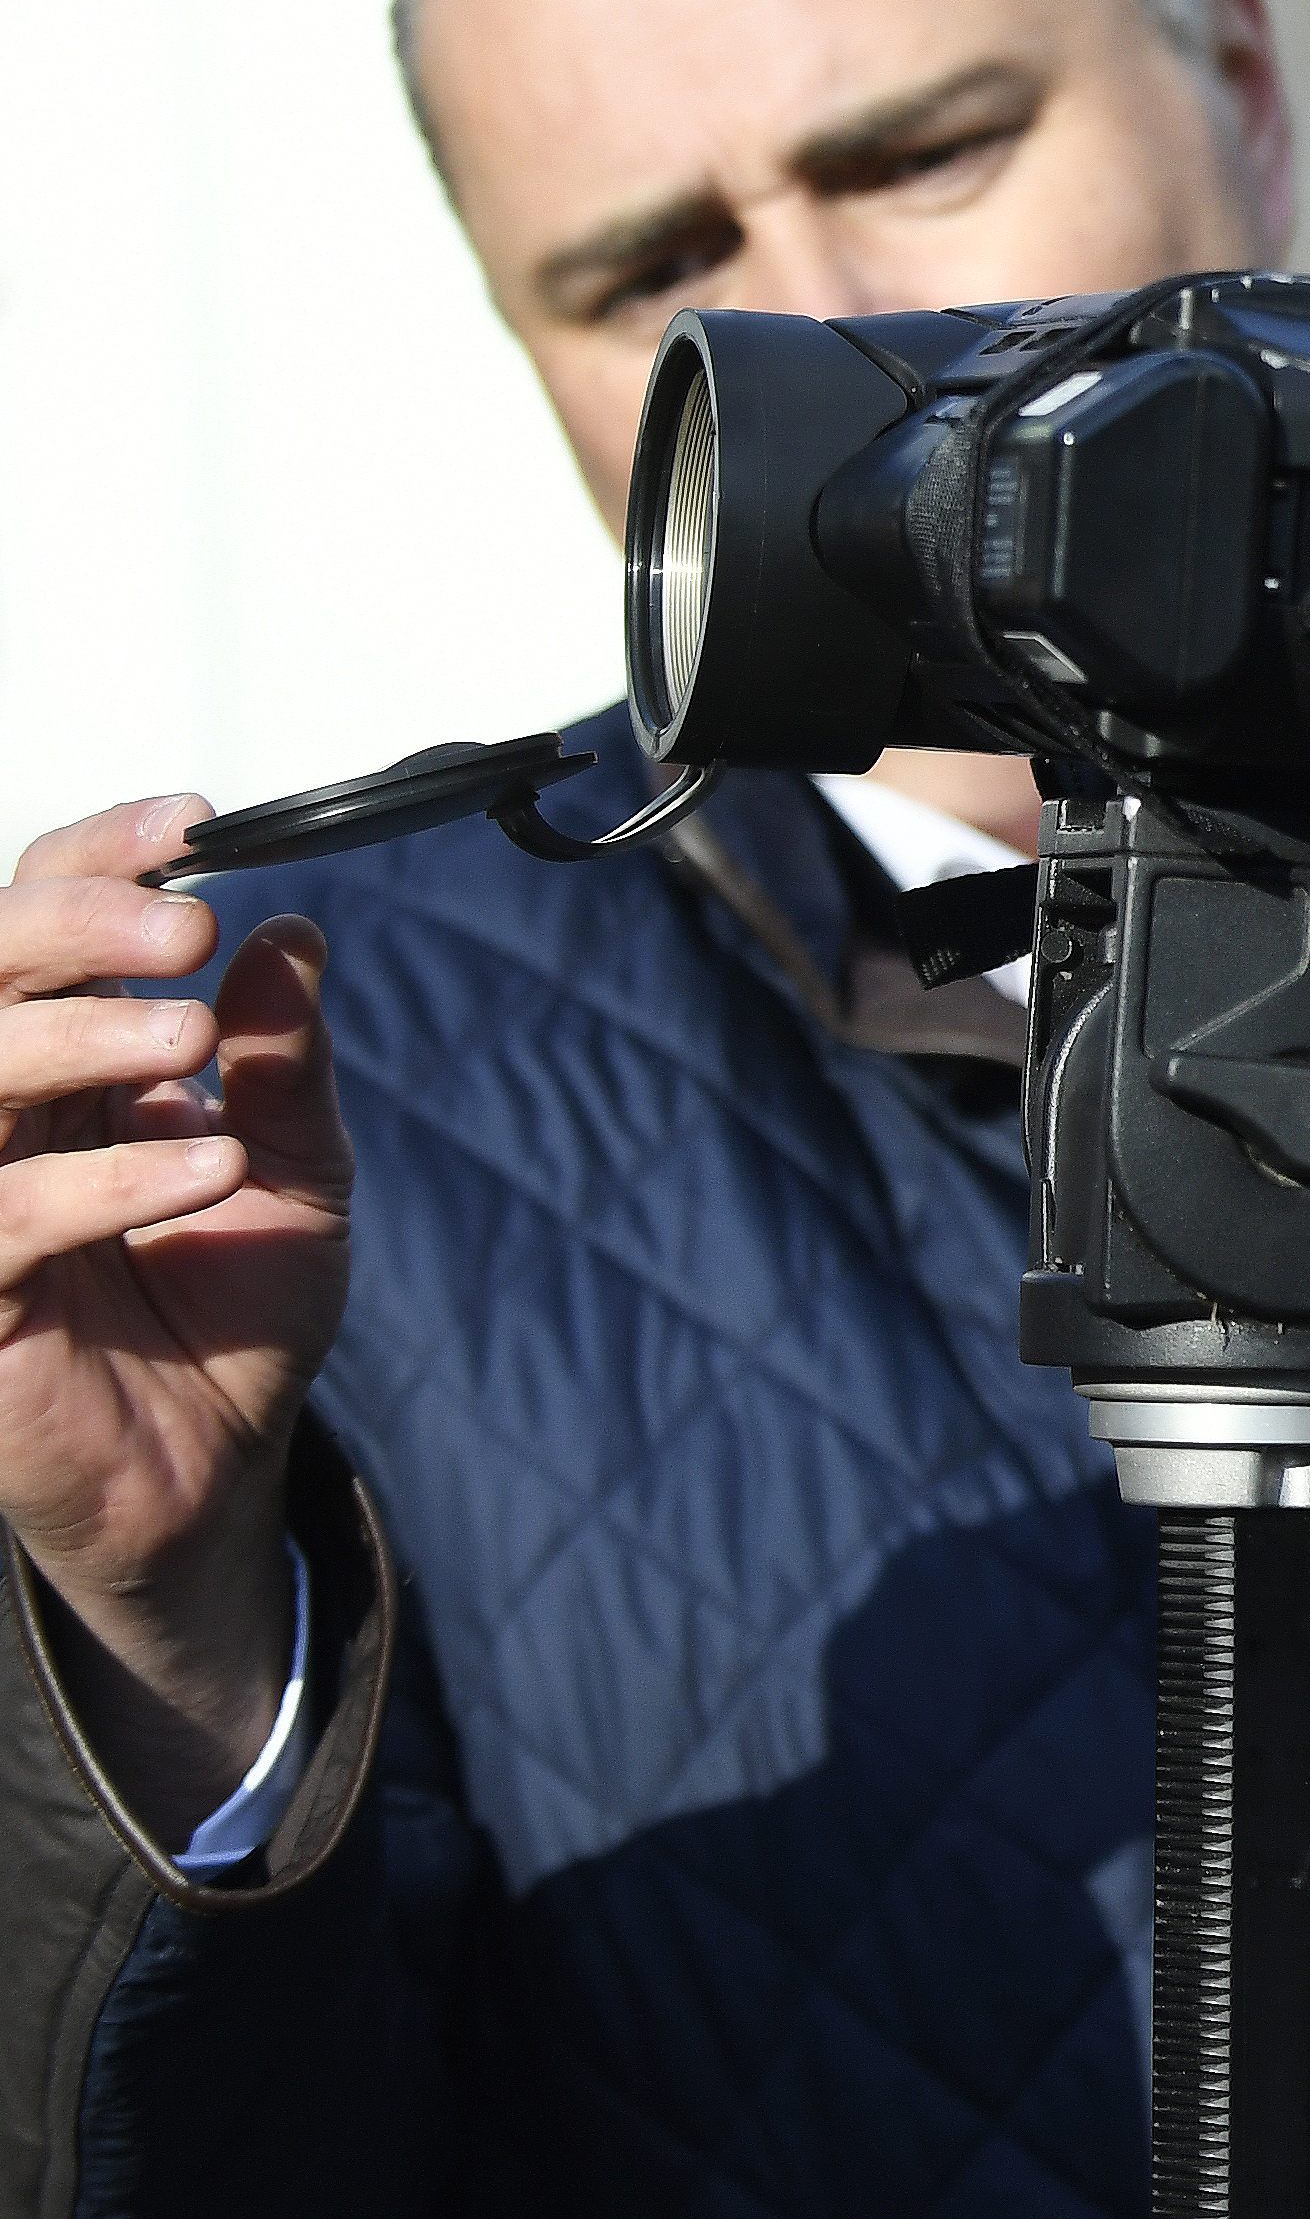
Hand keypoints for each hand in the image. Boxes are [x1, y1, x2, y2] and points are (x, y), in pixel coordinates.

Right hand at [0, 797, 350, 1846]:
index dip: (97, 858)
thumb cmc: (235, 1310)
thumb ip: (283, 1060)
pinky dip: (109, 1178)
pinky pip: (5, 1221)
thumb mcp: (300, 1169)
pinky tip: (208, 1163)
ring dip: (79, 1039)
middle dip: (71, 927)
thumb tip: (292, 932)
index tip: (193, 822)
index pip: (33, 916)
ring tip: (191, 1039)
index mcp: (62, 1062)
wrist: (217, 1469)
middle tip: (183, 925)